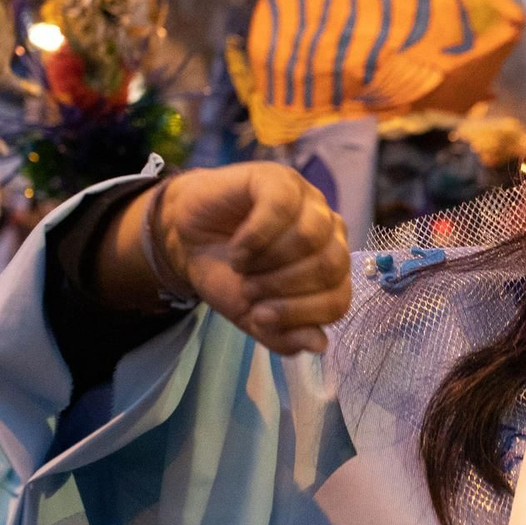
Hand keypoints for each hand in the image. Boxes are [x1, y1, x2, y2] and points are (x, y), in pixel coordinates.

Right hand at [158, 164, 350, 354]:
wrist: (186, 240)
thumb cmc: (228, 275)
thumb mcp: (252, 316)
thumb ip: (285, 335)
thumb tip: (319, 345)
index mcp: (331, 267)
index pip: (339, 300)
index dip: (300, 315)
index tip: (260, 317)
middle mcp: (329, 232)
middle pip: (330, 267)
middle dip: (284, 288)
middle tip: (249, 290)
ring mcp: (308, 201)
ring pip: (310, 237)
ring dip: (269, 263)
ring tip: (242, 268)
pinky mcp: (279, 179)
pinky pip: (280, 209)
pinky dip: (255, 238)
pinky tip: (238, 249)